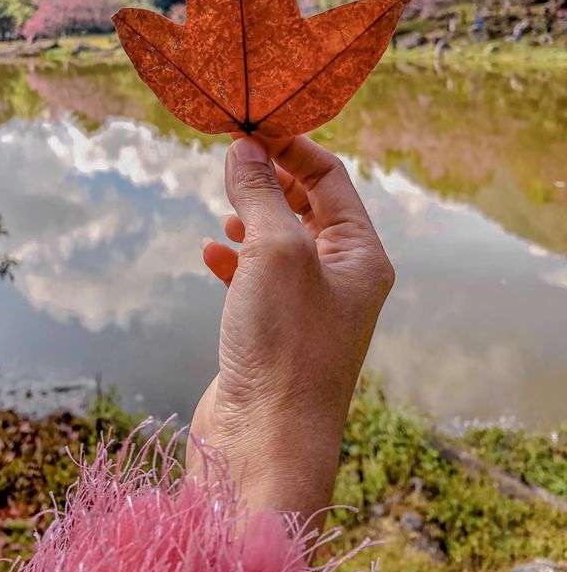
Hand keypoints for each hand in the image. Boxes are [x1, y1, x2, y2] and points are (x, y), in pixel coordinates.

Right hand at [187, 136, 393, 526]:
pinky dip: (235, 259)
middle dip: (272, 180)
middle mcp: (341, 279)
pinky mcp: (273, 331)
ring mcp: (307, 308)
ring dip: (253, 217)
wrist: (263, 445)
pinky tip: (211, 251)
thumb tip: (245, 147)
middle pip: (308, 207)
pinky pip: (256, 279)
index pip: (331, 178)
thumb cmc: (283, 345)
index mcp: (361, 256)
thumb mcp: (275, 251)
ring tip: (226, 206)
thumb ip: (262, 193)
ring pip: (280, 242)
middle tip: (232, 159)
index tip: (251, 126)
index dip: (292, 146)